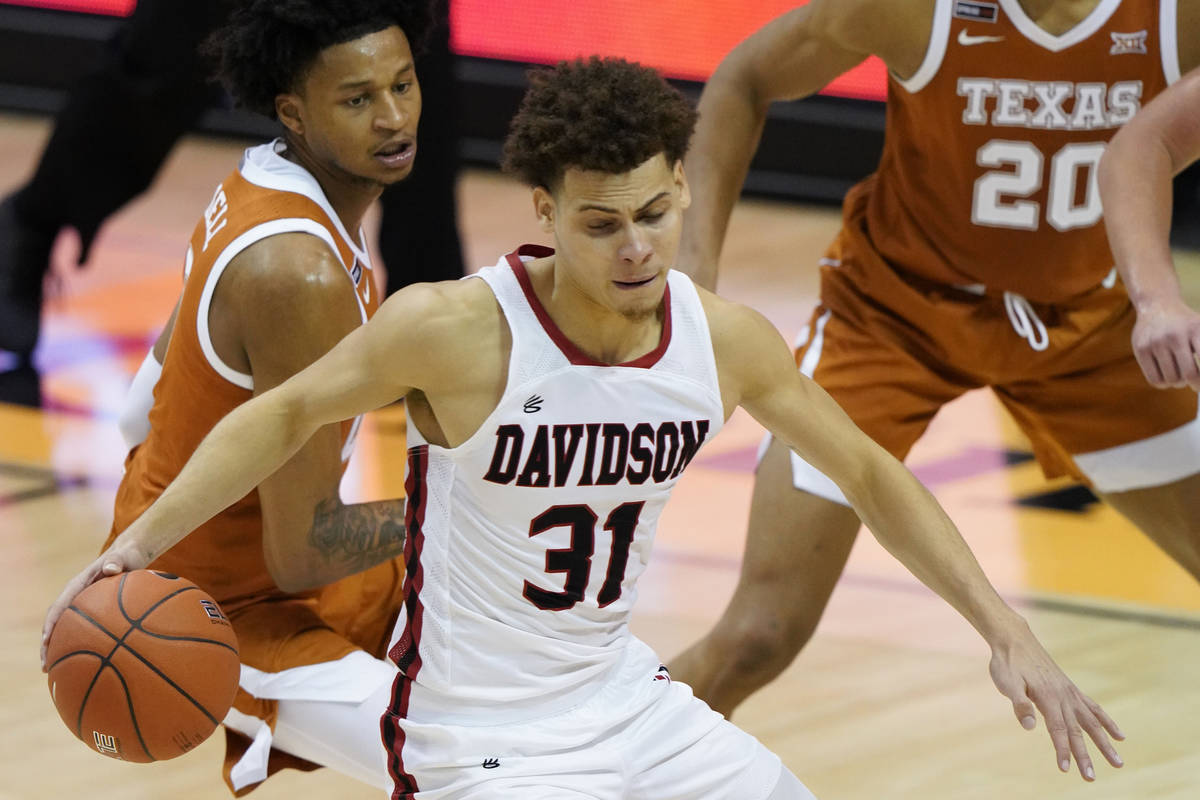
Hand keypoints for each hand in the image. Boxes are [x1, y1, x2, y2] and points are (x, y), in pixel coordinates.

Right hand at [41, 541, 148, 670]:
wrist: (130, 555)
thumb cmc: (126, 556)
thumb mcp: (122, 557)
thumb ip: (115, 561)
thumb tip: (111, 568)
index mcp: (78, 585)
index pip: (59, 606)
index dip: (51, 623)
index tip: (46, 640)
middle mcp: (76, 597)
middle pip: (56, 623)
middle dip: (48, 645)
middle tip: (46, 666)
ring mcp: (82, 605)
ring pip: (65, 629)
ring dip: (58, 649)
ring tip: (55, 671)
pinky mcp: (92, 611)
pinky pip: (82, 630)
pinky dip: (78, 645)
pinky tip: (85, 664)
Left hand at [988, 624, 1123, 780]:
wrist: (1014, 640)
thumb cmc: (1008, 663)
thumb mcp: (1007, 683)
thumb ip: (1020, 704)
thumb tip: (1031, 727)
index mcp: (1048, 697)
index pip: (1058, 729)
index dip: (1062, 750)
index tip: (1066, 769)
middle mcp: (1063, 696)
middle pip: (1077, 730)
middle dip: (1085, 755)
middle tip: (1091, 777)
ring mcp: (1069, 692)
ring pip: (1092, 722)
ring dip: (1105, 742)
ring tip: (1118, 762)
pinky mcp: (1070, 689)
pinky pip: (1093, 708)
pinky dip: (1106, 722)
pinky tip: (1119, 735)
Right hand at [1131, 299, 1199, 390]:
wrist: (1158, 306)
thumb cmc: (1186, 325)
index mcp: (1195, 329)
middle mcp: (1175, 335)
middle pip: (1189, 374)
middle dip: (1195, 384)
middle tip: (1196, 385)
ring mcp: (1156, 342)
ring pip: (1171, 379)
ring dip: (1178, 383)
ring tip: (1180, 377)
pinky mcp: (1141, 349)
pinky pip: (1155, 379)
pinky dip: (1164, 384)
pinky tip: (1166, 376)